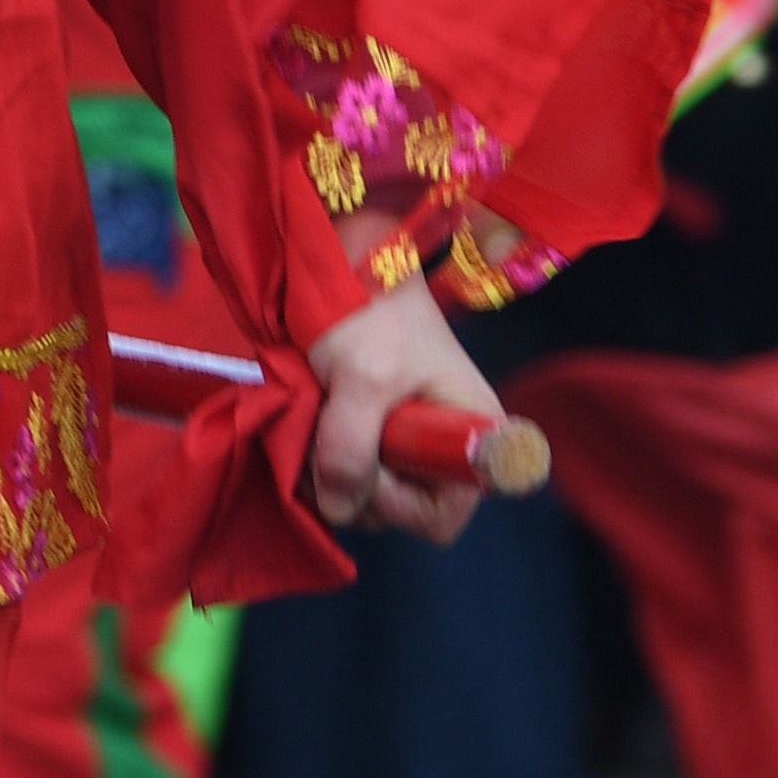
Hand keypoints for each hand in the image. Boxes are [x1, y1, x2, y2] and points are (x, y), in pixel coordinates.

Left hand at [305, 272, 501, 544]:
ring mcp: (404, 442)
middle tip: (322, 441)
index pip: (442, 516)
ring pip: (360, 495)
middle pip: (394, 511)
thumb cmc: (371, 308)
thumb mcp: (363, 378)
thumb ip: (352, 447)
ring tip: (311, 424)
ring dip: (325, 473)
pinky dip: (316, 460)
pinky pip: (341, 472)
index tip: (369, 467)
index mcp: (473, 434)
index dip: (399, 505)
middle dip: (351, 486)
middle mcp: (443, 448)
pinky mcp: (371, 433)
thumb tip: (340, 509)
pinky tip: (304, 426)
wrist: (344, 261)